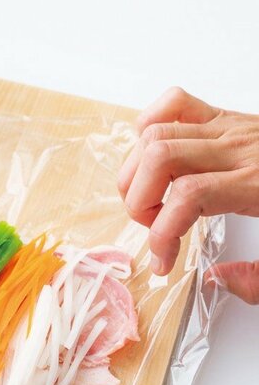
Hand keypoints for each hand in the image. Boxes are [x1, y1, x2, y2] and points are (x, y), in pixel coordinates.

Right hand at [118, 86, 258, 302]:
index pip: (189, 196)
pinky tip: (153, 158)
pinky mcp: (224, 117)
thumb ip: (257, 279)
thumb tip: (217, 280)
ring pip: (157, 133)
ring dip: (137, 172)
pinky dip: (150, 127)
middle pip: (161, 158)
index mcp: (255, 184)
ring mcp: (228, 128)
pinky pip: (175, 104)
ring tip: (150, 200)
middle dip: (140, 200)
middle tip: (153, 227)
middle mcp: (237, 149)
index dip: (162, 235)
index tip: (163, 263)